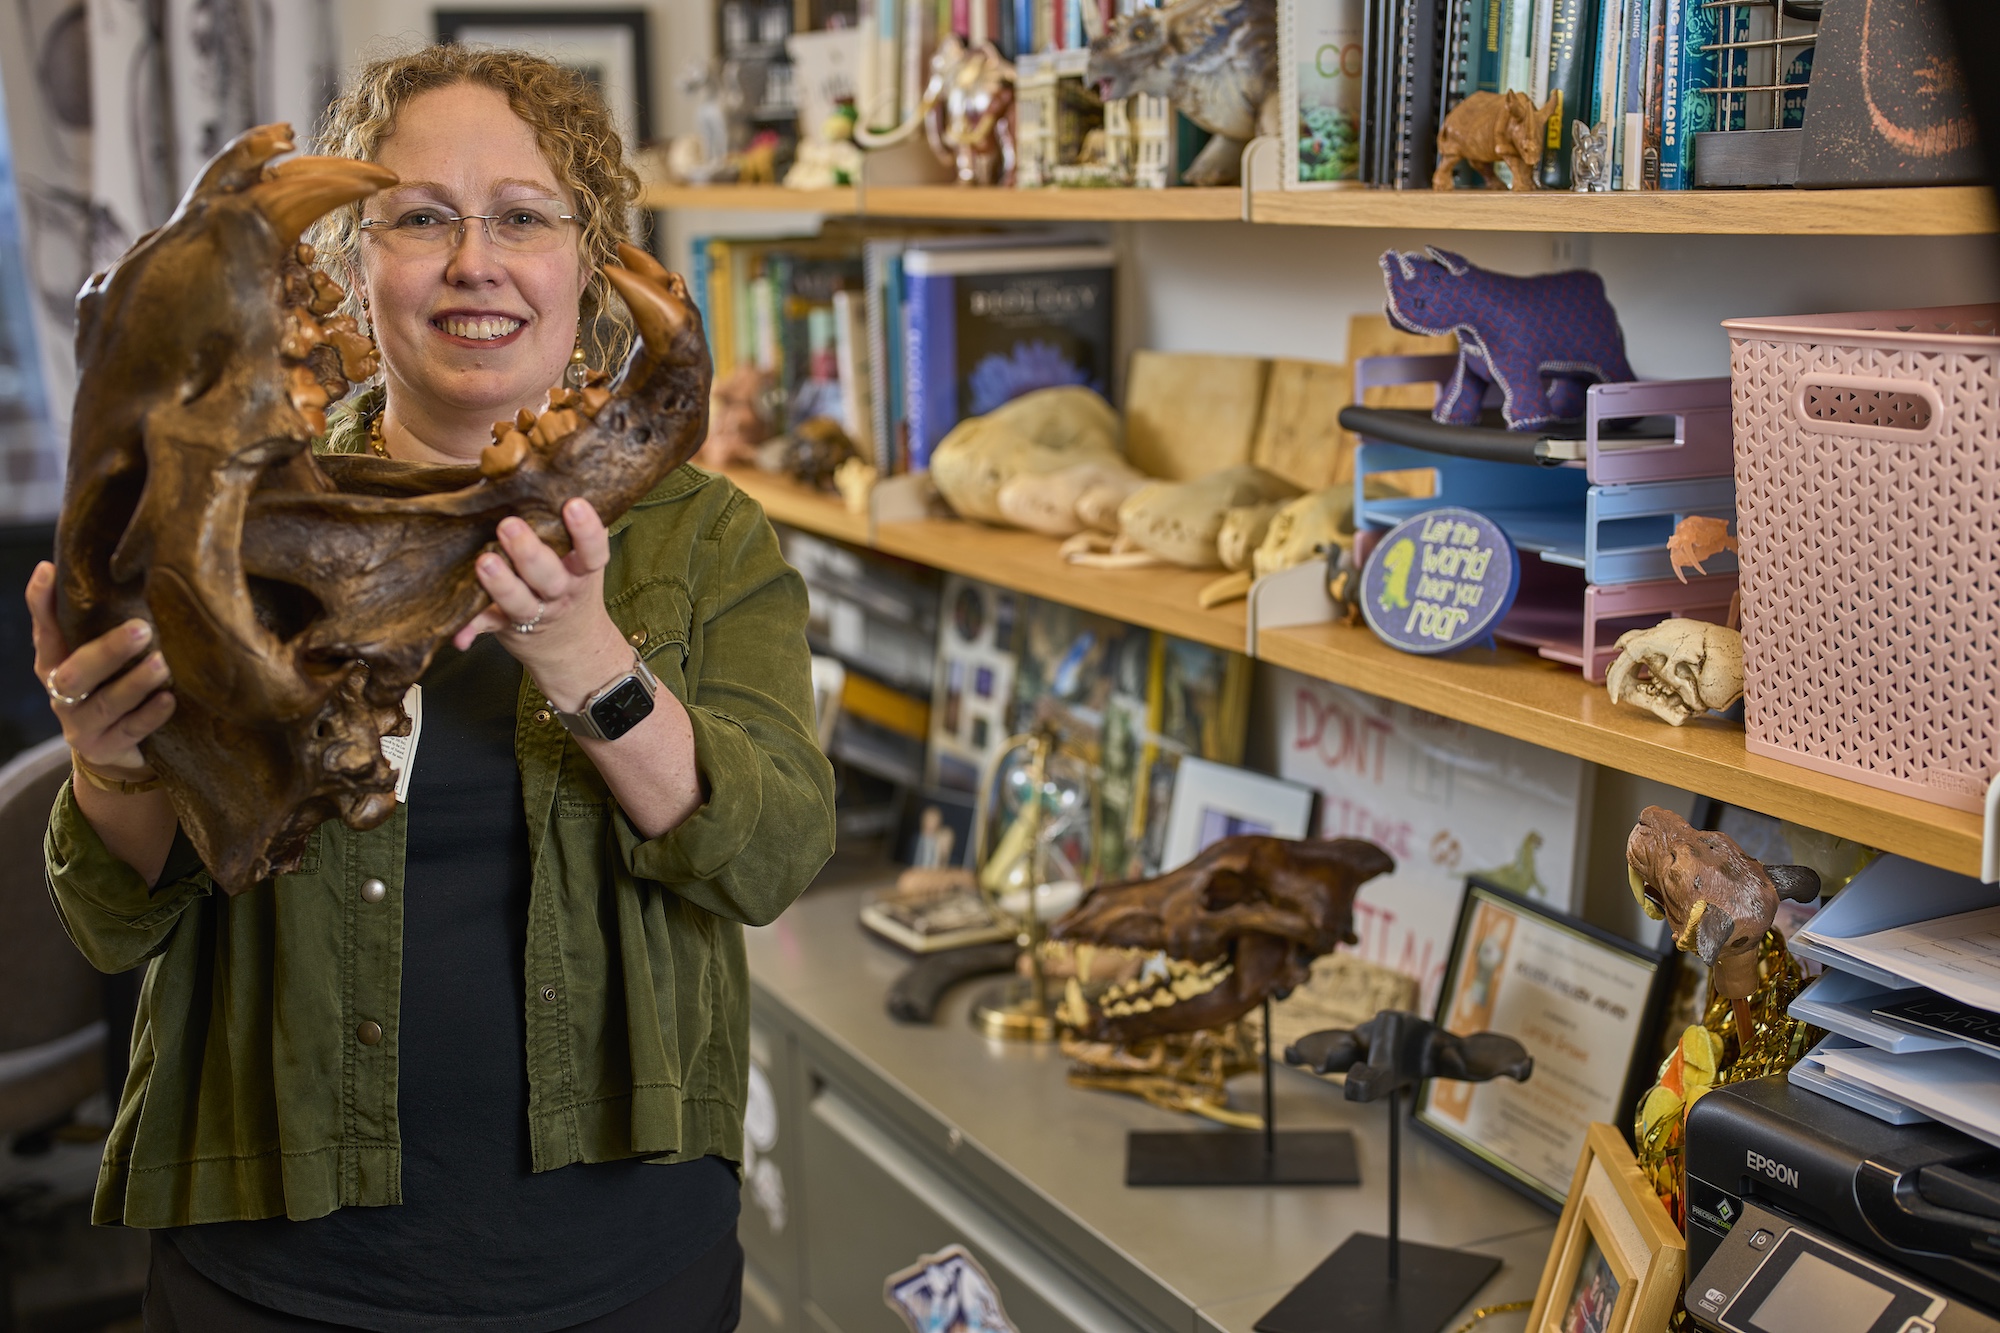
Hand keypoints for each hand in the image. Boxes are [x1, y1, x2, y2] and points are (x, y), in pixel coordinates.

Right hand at [26, 561, 173, 777]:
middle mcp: (61, 694)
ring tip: (162, 664)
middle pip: (75, 673)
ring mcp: (81, 726)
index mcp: (56, 663)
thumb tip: (126, 567)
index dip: (42, 604)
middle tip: (142, 628)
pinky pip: (130, 732)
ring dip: (134, 683)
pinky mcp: (107, 748)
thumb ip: (104, 623)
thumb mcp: (103, 657)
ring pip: (104, 704)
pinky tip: (169, 700)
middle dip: (107, 651)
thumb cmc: (114, 688)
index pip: (45, 630)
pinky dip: (150, 715)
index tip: (48, 571)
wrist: (120, 750)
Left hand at [456, 498, 630, 712]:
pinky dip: (470, 629)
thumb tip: (546, 476)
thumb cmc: (569, 581)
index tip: (573, 504)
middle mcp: (560, 593)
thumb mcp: (579, 558)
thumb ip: (566, 526)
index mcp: (580, 572)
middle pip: (550, 578)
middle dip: (529, 553)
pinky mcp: (505, 624)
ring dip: (502, 585)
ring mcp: (534, 612)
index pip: (592, 553)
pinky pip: (487, 625)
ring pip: (519, 602)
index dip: (586, 531)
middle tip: (509, 525)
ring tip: (485, 561)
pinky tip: (459, 637)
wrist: (572, 642)